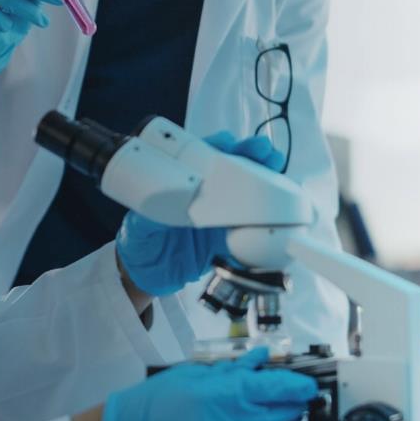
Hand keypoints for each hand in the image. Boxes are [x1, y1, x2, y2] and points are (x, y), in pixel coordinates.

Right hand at [100, 347, 314, 420]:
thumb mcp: (193, 374)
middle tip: (298, 405)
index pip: (274, 387)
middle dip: (294, 409)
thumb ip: (230, 368)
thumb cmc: (154, 403)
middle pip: (277, 415)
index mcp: (220, 392)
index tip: (308, 387)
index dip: (298, 387)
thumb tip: (261, 358)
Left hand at [116, 132, 285, 295]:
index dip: (216, 145)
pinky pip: (252, 223)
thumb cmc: (140, 245)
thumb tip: (160, 201)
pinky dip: (268, 214)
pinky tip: (280, 206)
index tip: (228, 142)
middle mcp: (203, 194)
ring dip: (264, 176)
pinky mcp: (228, 236)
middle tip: (263, 150)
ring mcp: (218, 214)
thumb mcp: (139, 229)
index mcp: (181, 184)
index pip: (200, 156)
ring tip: (276, 165)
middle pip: (231, 168)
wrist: (150, 278)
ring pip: (246, 191)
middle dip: (249, 154)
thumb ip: (147, 217)